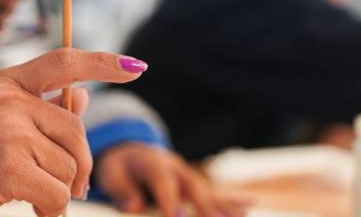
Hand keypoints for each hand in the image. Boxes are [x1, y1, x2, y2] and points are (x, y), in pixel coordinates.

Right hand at [0, 48, 146, 216]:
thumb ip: (42, 107)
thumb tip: (83, 95)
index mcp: (6, 83)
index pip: (64, 61)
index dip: (103, 63)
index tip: (136, 66)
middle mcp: (8, 100)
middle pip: (77, 130)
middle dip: (80, 164)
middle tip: (71, 186)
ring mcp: (8, 131)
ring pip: (69, 165)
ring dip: (60, 190)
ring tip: (31, 194)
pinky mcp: (9, 166)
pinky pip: (58, 191)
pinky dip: (52, 208)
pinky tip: (31, 206)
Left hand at [96, 142, 250, 216]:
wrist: (130, 152)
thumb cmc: (118, 168)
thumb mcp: (111, 175)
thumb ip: (122, 190)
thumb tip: (134, 208)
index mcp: (154, 163)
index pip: (164, 182)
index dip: (170, 200)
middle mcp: (176, 167)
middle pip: (193, 188)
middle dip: (202, 208)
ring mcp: (188, 175)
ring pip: (207, 192)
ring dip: (221, 207)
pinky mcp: (194, 184)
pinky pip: (214, 193)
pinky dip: (231, 200)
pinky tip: (249, 205)